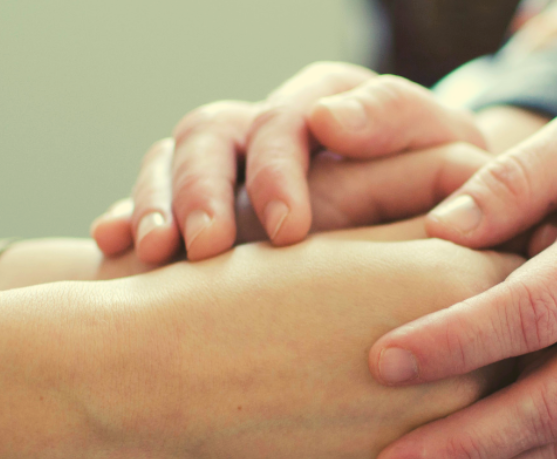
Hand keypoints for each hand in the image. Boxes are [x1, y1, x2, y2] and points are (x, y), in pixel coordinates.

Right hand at [76, 221, 522, 458]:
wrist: (132, 384)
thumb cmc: (232, 298)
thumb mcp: (347, 248)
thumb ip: (442, 245)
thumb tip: (511, 253)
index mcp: (465, 296)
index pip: (541, 299)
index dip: (523, 298)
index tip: (508, 299)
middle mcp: (464, 382)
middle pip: (517, 379)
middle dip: (495, 370)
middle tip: (459, 359)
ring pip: (469, 448)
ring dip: (450, 431)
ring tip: (385, 400)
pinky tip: (333, 446)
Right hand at [90, 61, 484, 262]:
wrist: (433, 218)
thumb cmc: (446, 190)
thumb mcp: (444, 153)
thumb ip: (395, 126)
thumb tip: (327, 122)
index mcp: (325, 105)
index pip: (287, 121)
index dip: (279, 171)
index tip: (289, 233)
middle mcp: (267, 127)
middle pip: (212, 132)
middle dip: (203, 188)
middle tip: (206, 248)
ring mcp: (229, 166)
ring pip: (170, 159)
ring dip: (155, 201)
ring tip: (151, 254)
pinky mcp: (201, 208)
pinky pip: (148, 199)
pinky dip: (126, 216)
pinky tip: (110, 244)